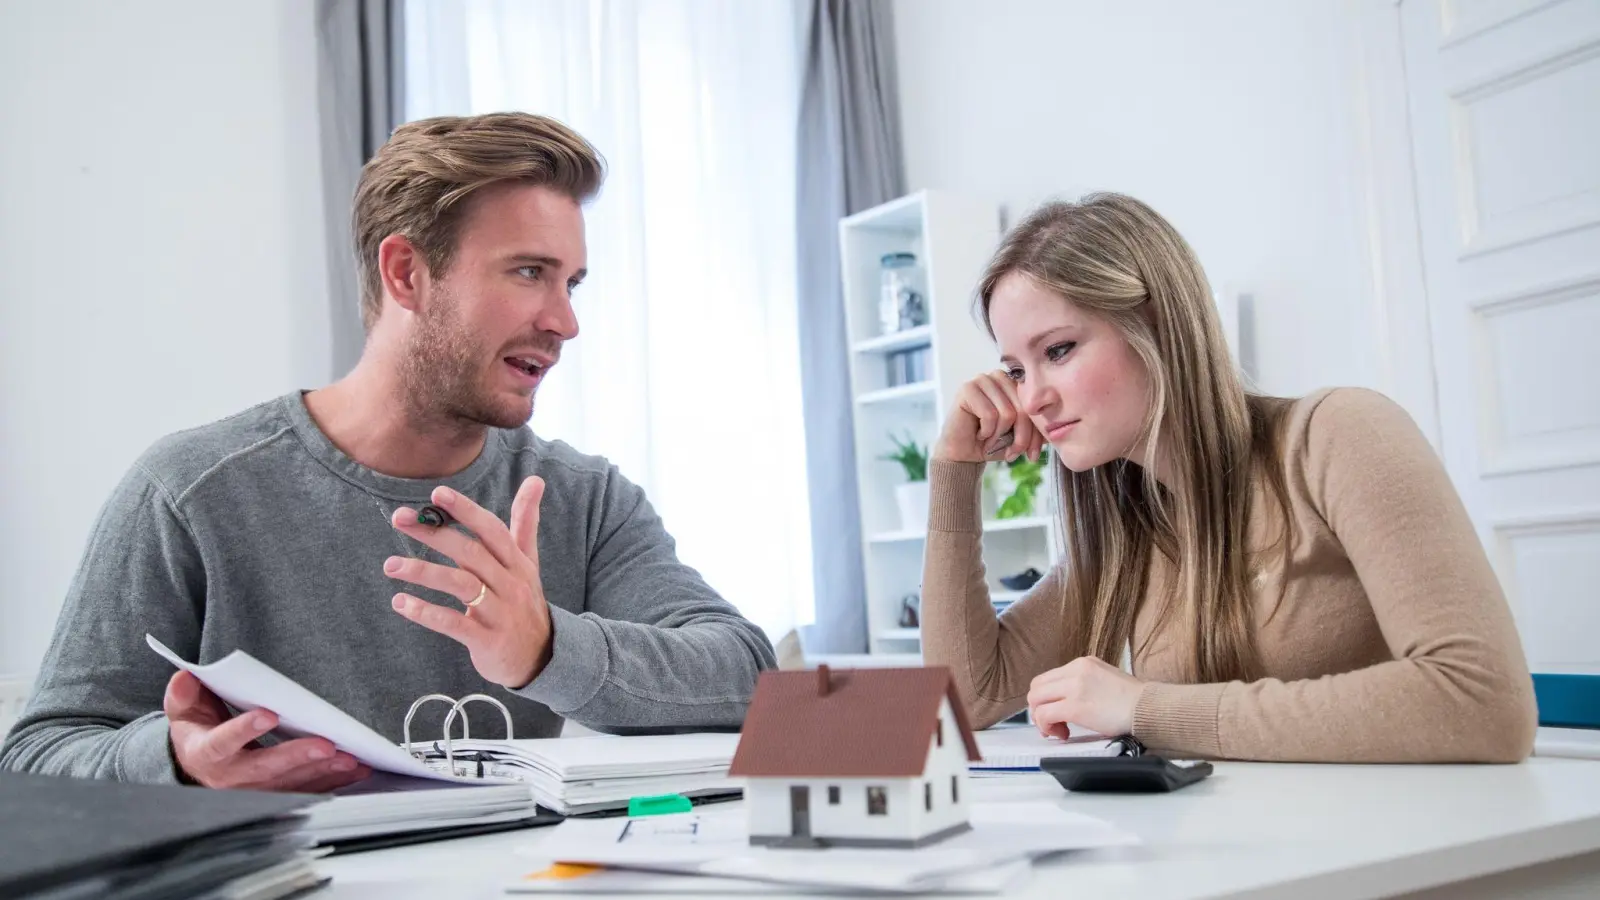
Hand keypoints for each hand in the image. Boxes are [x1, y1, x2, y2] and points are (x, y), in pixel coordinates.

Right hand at [164, 670, 369, 789]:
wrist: (199, 765)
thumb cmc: (199, 730)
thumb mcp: (184, 710)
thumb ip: (184, 694)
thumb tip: (185, 677)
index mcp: (206, 753)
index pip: (223, 742)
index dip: (243, 730)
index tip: (267, 714)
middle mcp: (230, 778)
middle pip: (265, 769)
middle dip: (297, 757)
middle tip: (326, 745)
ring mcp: (255, 790)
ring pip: (290, 784)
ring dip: (322, 772)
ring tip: (350, 759)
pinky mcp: (276, 795)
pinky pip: (306, 791)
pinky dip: (333, 782)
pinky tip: (356, 771)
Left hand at [386, 476, 552, 688]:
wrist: (542, 657)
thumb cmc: (525, 602)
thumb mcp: (529, 561)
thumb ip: (525, 522)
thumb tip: (536, 479)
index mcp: (517, 562)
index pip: (492, 530)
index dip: (465, 511)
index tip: (436, 494)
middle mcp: (510, 584)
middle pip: (471, 553)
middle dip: (435, 534)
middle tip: (400, 518)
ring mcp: (500, 613)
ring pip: (460, 585)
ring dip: (423, 572)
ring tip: (390, 565)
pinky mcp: (487, 640)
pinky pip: (454, 623)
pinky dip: (426, 613)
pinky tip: (401, 603)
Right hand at [932, 370, 1045, 463]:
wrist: (964, 453)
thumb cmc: (992, 443)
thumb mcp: (1020, 437)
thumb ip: (1038, 429)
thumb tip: (1062, 429)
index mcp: (1014, 384)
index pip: (1035, 405)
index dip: (1035, 433)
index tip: (1032, 455)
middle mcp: (999, 376)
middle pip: (1023, 409)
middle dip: (1021, 438)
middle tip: (1013, 453)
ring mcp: (982, 380)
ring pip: (1007, 413)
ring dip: (999, 436)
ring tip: (990, 440)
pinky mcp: (967, 389)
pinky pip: (989, 414)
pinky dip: (987, 432)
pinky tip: (979, 433)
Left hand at [1027, 656, 1144, 739]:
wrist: (1148, 708)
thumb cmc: (1133, 700)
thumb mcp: (1105, 678)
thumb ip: (1084, 683)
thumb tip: (1067, 698)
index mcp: (1083, 663)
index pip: (1048, 677)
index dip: (1045, 698)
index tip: (1054, 712)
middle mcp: (1075, 670)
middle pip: (1036, 687)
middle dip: (1038, 708)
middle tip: (1051, 723)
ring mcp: (1074, 687)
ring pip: (1036, 700)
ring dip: (1041, 719)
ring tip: (1058, 730)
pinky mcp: (1075, 706)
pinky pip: (1044, 715)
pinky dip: (1047, 727)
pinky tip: (1063, 734)